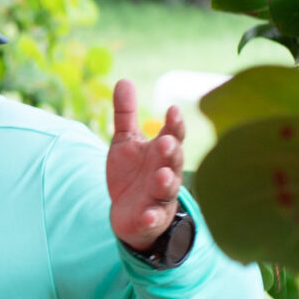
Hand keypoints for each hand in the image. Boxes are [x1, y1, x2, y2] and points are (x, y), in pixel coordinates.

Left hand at [106, 79, 185, 249]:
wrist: (128, 213)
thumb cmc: (133, 173)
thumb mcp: (125, 142)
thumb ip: (125, 115)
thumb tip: (123, 80)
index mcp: (162, 152)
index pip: (174, 134)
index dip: (175, 124)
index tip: (172, 110)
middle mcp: (166, 172)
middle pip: (174, 160)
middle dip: (172, 151)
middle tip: (167, 142)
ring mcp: (160, 197)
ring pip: (168, 189)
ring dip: (166, 182)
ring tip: (162, 175)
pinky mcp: (150, 218)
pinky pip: (153, 218)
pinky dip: (152, 216)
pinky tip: (148, 214)